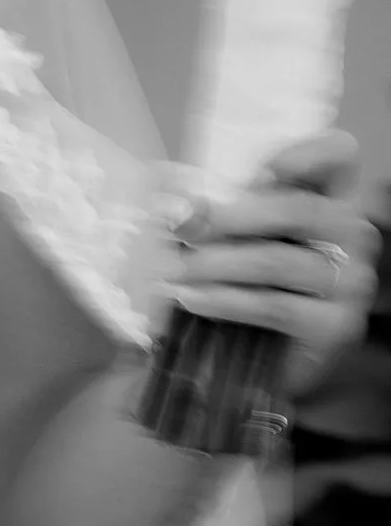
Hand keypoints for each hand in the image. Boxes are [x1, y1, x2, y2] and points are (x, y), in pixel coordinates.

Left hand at [164, 130, 379, 396]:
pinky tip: (192, 299)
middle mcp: (353, 236)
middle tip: (186, 228)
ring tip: (175, 272)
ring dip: (219, 264)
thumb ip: (220, 213)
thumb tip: (172, 189)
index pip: (338, 157)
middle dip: (236, 215)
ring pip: (279, 260)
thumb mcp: (234, 244)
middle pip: (300, 208)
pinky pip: (275, 305)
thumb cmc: (243, 295)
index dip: (303, 153)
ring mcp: (350, 282)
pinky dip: (227, 301)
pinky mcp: (335, 326)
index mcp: (332, 202)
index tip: (256, 172)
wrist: (249, 372)